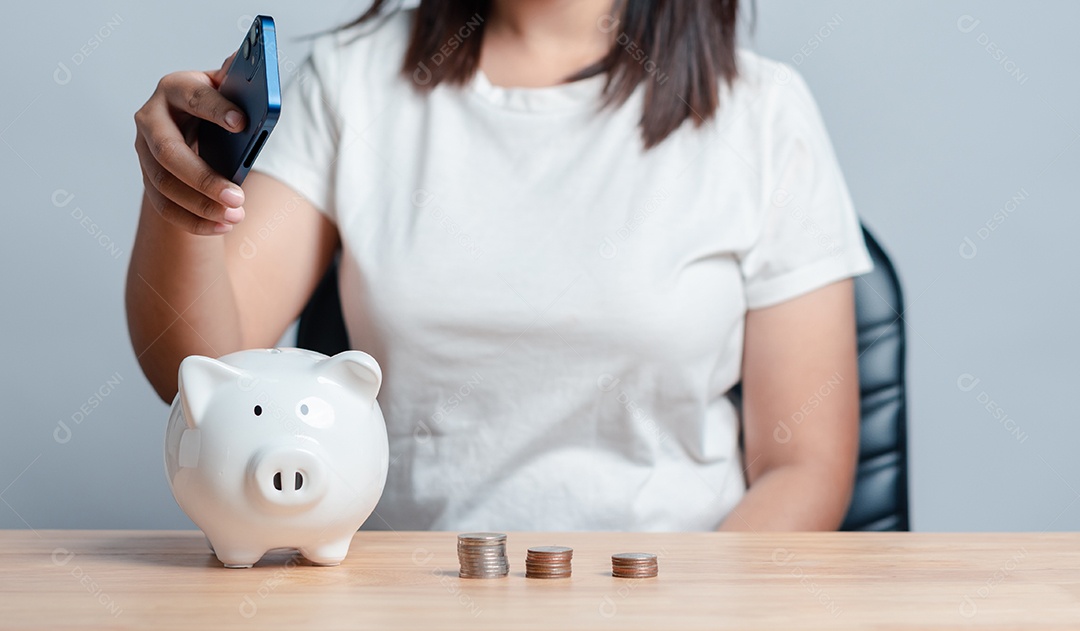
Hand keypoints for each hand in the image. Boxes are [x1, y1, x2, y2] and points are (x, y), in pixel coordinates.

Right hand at [134, 54, 248, 234]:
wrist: (192, 127)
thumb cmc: (216, 105)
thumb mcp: (227, 89)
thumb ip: (238, 81)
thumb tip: (252, 67)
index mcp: (174, 88)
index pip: (193, 96)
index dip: (216, 108)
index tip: (243, 122)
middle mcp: (151, 118)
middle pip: (169, 152)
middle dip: (204, 178)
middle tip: (238, 197)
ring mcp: (144, 151)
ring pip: (164, 184)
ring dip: (201, 205)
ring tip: (235, 215)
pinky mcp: (148, 178)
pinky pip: (165, 207)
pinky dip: (194, 221)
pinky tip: (223, 226)